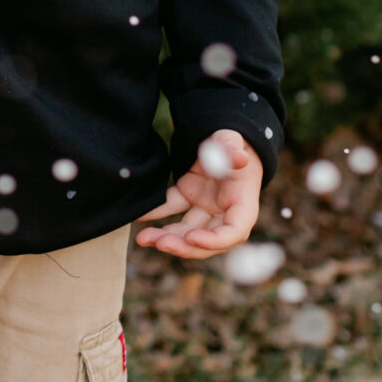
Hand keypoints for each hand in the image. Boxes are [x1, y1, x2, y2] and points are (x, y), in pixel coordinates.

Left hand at [134, 127, 261, 257]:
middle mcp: (225, 210)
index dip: (214, 240)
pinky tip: (139, 216)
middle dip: (185, 246)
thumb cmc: (231, 140)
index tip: (191, 238)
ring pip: (187, 230)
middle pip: (208, 240)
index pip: (234, 232)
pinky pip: (171, 208)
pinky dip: (155, 213)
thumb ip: (232, 148)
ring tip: (144, 239)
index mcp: (242, 202)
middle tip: (161, 243)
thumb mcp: (232, 141)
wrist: (219, 134)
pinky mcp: (189, 196)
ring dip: (168, 237)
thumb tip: (239, 157)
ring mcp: (206, 206)